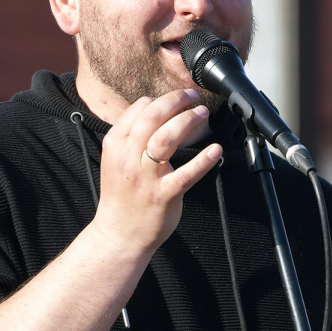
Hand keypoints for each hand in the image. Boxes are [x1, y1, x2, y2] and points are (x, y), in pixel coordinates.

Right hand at [91, 89, 221, 252]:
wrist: (119, 234)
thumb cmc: (122, 196)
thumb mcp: (116, 160)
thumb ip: (131, 137)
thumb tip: (155, 111)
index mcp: (115, 145)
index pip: (138, 110)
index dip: (161, 99)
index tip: (177, 98)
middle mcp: (128, 158)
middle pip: (152, 117)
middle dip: (176, 101)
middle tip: (193, 96)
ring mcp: (146, 177)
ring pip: (166, 138)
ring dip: (188, 121)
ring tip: (202, 113)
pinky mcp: (163, 195)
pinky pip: (186, 174)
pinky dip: (203, 160)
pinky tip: (216, 150)